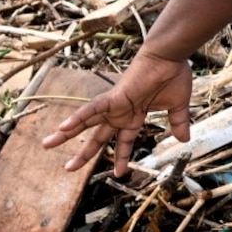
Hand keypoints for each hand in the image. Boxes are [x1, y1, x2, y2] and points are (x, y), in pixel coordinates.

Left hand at [44, 49, 193, 172]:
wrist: (170, 57)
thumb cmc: (173, 76)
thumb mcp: (178, 107)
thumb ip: (178, 123)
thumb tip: (185, 140)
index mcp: (134, 116)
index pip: (124, 141)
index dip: (121, 158)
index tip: (119, 174)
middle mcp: (121, 113)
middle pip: (97, 137)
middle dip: (83, 153)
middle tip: (68, 167)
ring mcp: (114, 105)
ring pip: (85, 122)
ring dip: (66, 133)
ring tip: (47, 143)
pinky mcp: (113, 97)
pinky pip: (92, 109)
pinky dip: (78, 117)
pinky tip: (64, 126)